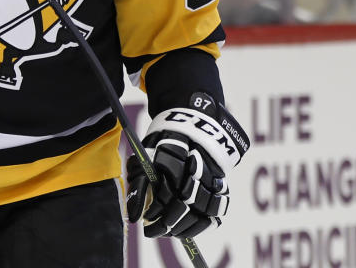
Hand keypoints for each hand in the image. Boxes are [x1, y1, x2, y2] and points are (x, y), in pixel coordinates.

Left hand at [126, 92, 249, 237]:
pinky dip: (203, 224)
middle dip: (167, 222)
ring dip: (184, 227)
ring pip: (203, 212)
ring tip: (168, 231)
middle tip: (153, 230)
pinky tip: (188, 229)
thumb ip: (139, 182)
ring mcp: (213, 177)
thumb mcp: (147, 154)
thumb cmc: (164, 141)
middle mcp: (197, 167)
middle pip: (185, 204)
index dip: (155, 210)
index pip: (166, 192)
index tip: (145, 220)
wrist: (195, 124)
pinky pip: (217, 212)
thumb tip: (133, 215)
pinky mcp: (222, 185)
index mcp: (175, 156)